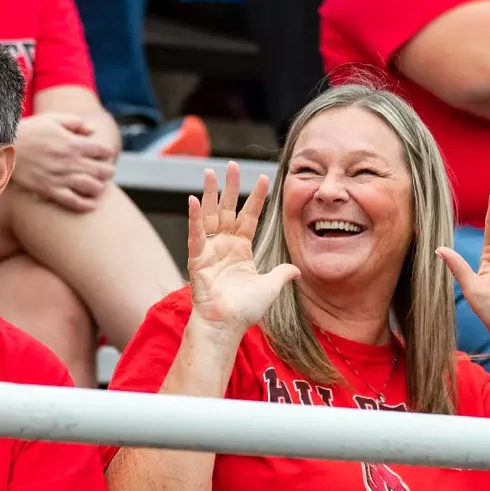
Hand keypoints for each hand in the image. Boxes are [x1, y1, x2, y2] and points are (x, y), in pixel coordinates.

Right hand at [10, 113, 116, 211]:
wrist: (5, 147)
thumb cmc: (30, 130)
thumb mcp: (52, 119)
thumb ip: (75, 123)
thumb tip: (91, 130)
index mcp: (72, 143)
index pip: (101, 150)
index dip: (107, 152)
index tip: (106, 154)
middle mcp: (69, 161)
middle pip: (100, 170)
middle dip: (108, 171)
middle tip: (108, 172)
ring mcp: (60, 177)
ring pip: (90, 187)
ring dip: (100, 187)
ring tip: (100, 186)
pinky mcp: (49, 189)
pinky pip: (72, 201)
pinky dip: (85, 205)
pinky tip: (92, 205)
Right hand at [186, 162, 298, 339]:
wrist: (226, 325)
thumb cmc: (245, 310)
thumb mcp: (270, 287)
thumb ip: (282, 274)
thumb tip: (297, 269)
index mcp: (241, 249)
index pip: (249, 216)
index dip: (256, 198)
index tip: (264, 178)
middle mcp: (224, 245)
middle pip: (227, 209)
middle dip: (229, 186)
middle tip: (231, 165)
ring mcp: (210, 250)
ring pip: (209, 215)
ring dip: (208, 194)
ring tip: (209, 172)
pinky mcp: (198, 259)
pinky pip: (196, 235)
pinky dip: (194, 218)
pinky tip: (193, 200)